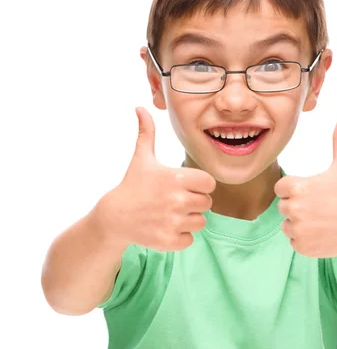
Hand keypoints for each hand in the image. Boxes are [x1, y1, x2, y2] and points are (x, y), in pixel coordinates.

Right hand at [94, 107, 215, 251]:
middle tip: (174, 202)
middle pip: (207, 203)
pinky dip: (180, 237)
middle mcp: (177, 200)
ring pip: (200, 222)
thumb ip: (147, 133)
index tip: (185, 186)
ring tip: (170, 215)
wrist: (114, 217)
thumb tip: (140, 107)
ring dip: (188, 220)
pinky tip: (165, 228)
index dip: (199, 185)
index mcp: (176, 178)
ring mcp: (173, 222)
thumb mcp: (141, 158)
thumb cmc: (133, 185)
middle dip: (193, 203)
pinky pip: (190, 239)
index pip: (209, 183)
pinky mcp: (169, 241)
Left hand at [274, 115, 336, 258]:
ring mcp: (297, 230)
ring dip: (300, 224)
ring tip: (322, 220)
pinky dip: (305, 239)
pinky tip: (322, 233)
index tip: (313, 192)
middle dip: (298, 207)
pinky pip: (294, 241)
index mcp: (296, 188)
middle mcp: (293, 209)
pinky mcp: (301, 247)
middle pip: (283, 207)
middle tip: (321, 207)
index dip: (295, 189)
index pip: (280, 188)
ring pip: (287, 225)